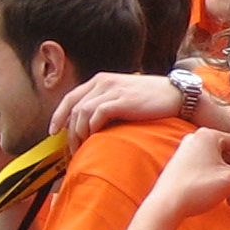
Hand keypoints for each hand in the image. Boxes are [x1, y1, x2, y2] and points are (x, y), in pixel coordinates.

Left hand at [55, 72, 181, 138]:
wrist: (175, 95)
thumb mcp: (123, 94)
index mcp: (100, 80)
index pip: (70, 97)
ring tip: (83, 147)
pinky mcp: (122, 101)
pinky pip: (97, 115)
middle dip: (68, 131)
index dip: (58, 115)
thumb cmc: (151, 99)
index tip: (54, 131)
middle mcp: (103, 82)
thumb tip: (89, 122)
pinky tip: (95, 138)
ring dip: (79, 133)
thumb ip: (105, 101)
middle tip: (71, 149)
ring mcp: (112, 90)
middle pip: (73, 108)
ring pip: (82, 113)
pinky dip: (92, 128)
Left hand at [147, 129, 229, 226]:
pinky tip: (214, 197)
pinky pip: (206, 170)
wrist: (164, 207)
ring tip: (228, 201)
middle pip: (229, 156)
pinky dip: (215, 182)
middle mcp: (196, 138)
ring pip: (218, 165)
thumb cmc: (195, 189)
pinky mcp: (180, 165)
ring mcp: (186, 151)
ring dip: (227, 182)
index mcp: (207, 135)